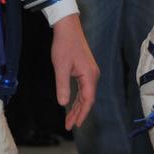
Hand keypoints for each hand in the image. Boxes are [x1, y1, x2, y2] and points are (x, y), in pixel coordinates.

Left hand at [51, 13, 98, 129]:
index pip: (88, 100)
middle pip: (88, 99)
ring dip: (78, 107)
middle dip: (79, 113)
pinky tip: (72, 103)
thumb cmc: (64, 45)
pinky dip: (78, 98)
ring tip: (69, 119)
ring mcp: (90, 73)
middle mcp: (93, 75)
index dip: (82, 113)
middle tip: (69, 125)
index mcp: (89, 76)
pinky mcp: (86, 70)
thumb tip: (63, 103)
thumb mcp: (60, 66)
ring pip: (86, 95)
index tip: (75, 125)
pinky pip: (84, 88)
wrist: (68, 28)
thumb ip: (63, 86)